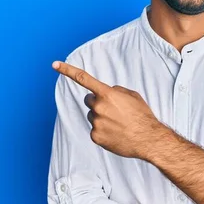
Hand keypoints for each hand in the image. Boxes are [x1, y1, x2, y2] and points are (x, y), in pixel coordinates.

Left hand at [52, 61, 167, 158]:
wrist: (148, 139)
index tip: (55, 64)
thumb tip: (107, 93)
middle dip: (98, 102)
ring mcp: (96, 123)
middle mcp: (99, 107)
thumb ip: (116, 91)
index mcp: (107, 94)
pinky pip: (95, 130)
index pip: (83, 78)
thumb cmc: (142, 116)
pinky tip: (116, 133)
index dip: (67, 70)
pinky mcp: (95, 136)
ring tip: (118, 124)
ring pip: (93, 116)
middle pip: (89, 100)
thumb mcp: (132, 96)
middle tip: (113, 110)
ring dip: (102, 117)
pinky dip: (104, 131)